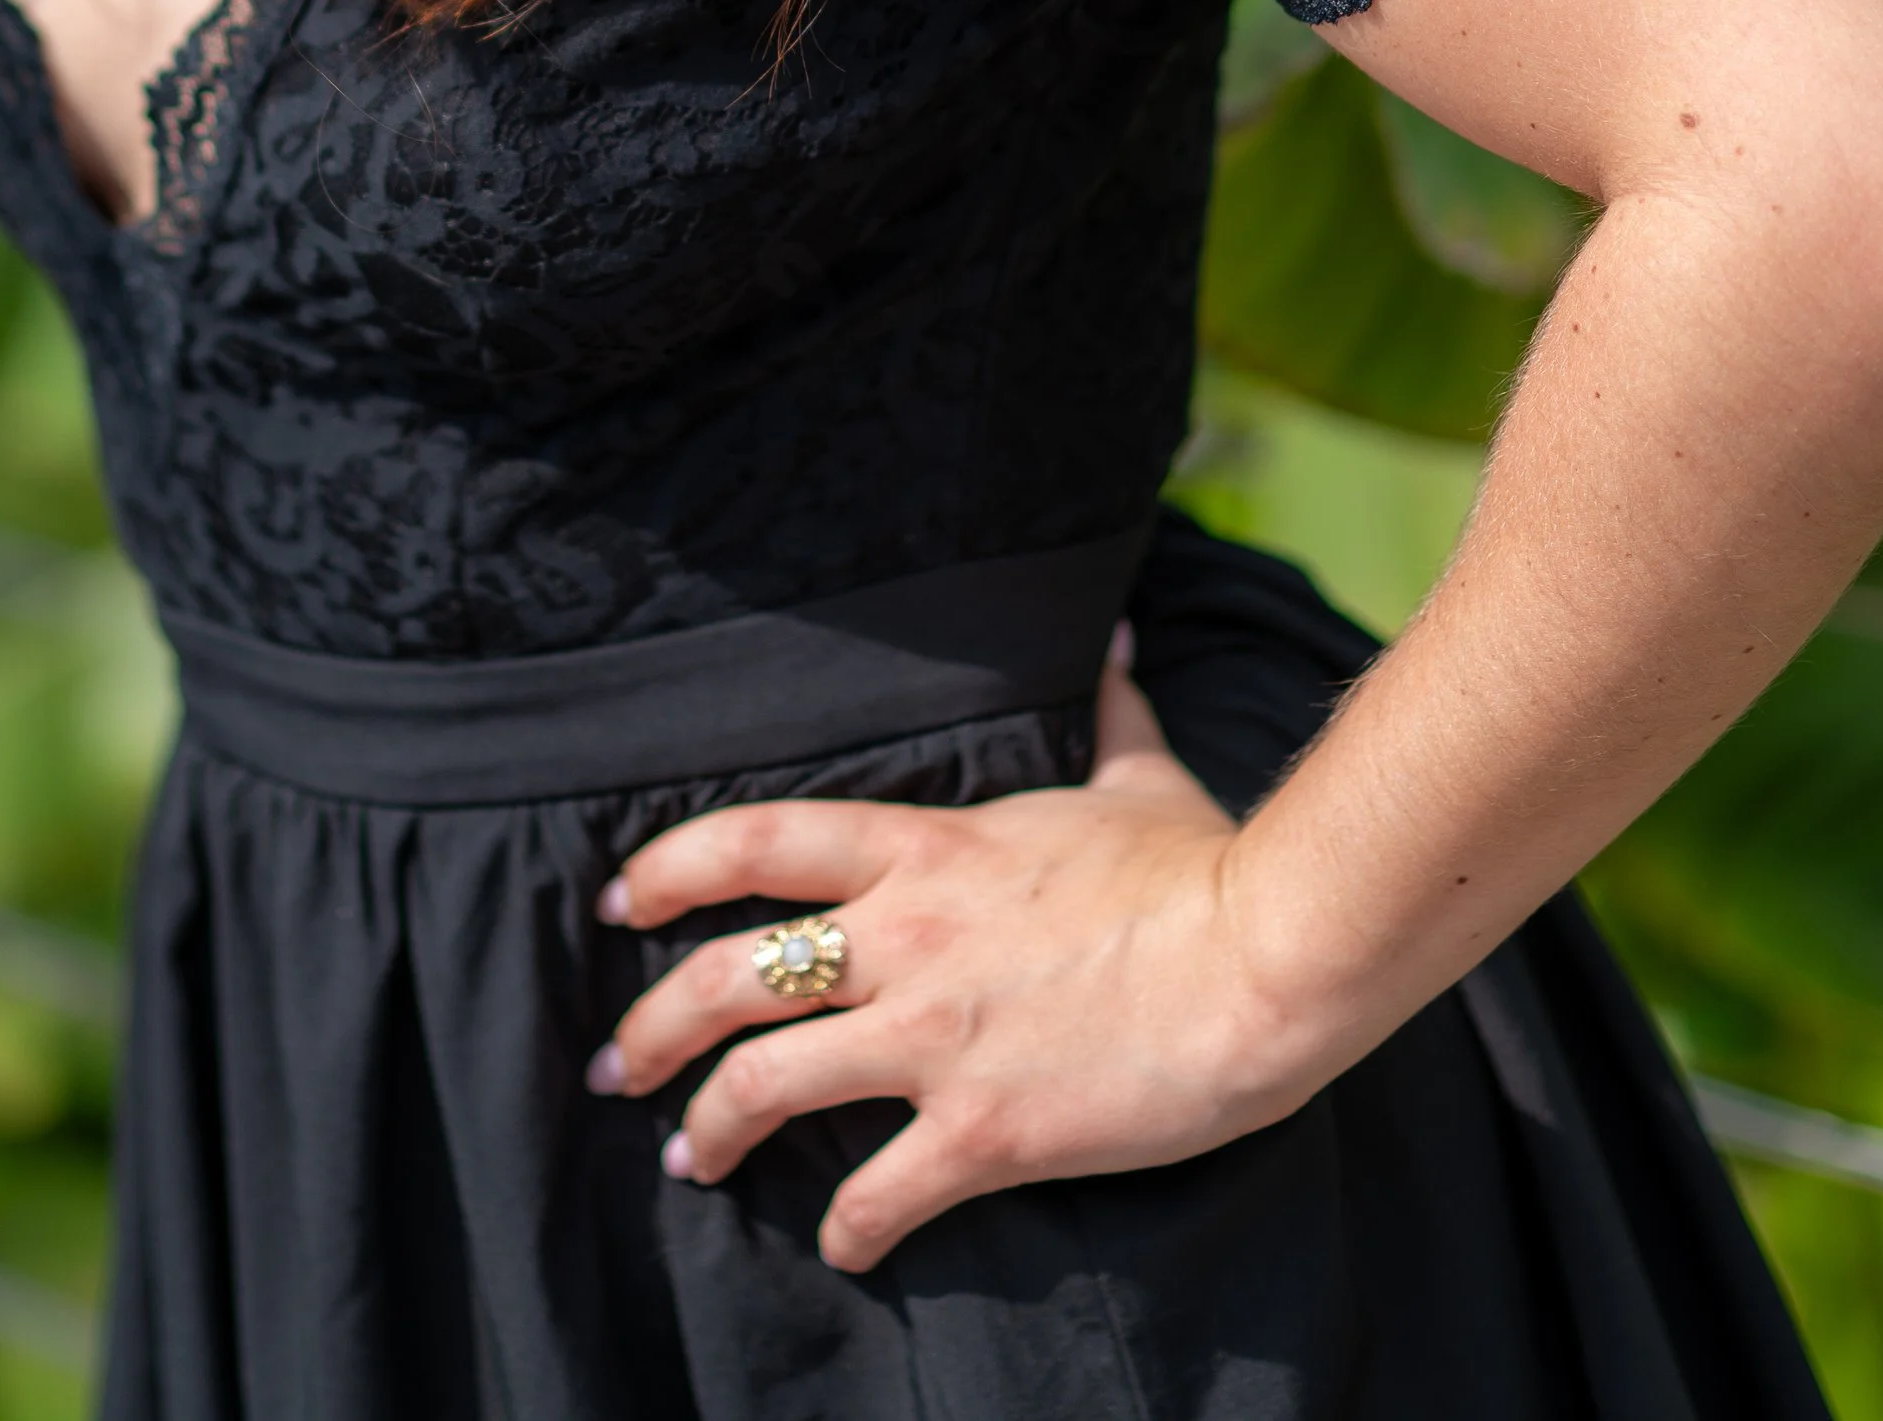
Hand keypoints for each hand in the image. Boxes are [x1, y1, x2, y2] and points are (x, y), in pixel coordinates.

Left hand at [585, 634, 1328, 1270]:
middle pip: (730, 976)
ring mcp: (934, 1038)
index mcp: (927, 850)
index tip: (618, 900)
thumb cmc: (1206, 866)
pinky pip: (876, 1195)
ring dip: (710, 1133)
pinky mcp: (982, 1130)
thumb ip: (1110, 710)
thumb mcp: (1138, 775)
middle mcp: (906, 939)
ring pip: (767, 1088)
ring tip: (686, 1162)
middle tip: (615, 1069)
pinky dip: (846, 1230)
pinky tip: (842, 1245)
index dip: (669, 869)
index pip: (757, 840)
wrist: (1267, 957)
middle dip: (652, 1029)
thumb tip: (1122, 637)